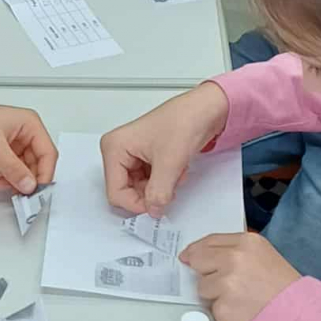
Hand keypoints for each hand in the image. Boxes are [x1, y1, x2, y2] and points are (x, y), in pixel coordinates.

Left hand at [0, 90, 58, 193]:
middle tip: (23, 193)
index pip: (47, 152)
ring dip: (17, 179)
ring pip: (24, 167)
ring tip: (7, 186)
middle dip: (29, 178)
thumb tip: (28, 184)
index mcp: (29, 123)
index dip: (44, 173)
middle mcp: (23, 131)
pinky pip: (11, 168)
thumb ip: (13, 167)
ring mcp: (11, 142)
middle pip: (37, 161)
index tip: (37, 189)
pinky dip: (7, 176)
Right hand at [100, 83, 228, 214]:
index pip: (115, 192)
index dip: (136, 204)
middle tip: (170, 186)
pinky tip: (176, 170)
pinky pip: (149, 181)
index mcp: (114, 147)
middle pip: (126, 191)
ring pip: (139, 188)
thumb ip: (158, 193)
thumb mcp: (170, 163)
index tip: (157, 206)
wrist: (206, 109)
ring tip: (176, 173)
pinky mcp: (144, 156)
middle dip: (150, 193)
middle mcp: (118, 150)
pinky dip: (164, 181)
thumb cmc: (185, 120)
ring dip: (160, 187)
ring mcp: (131, 153)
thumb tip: (153, 211)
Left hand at [179, 232, 299, 320]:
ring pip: (202, 287)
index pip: (208, 242)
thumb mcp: (263, 255)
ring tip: (241, 298)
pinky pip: (211, 308)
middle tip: (224, 282)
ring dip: (215, 295)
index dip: (196, 250)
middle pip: (198, 261)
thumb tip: (200, 253)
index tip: (188, 256)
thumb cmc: (282, 287)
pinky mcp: (223, 308)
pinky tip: (242, 310)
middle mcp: (233, 260)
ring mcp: (226, 284)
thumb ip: (234, 250)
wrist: (297, 315)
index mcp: (245, 243)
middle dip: (205, 272)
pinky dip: (223, 311)